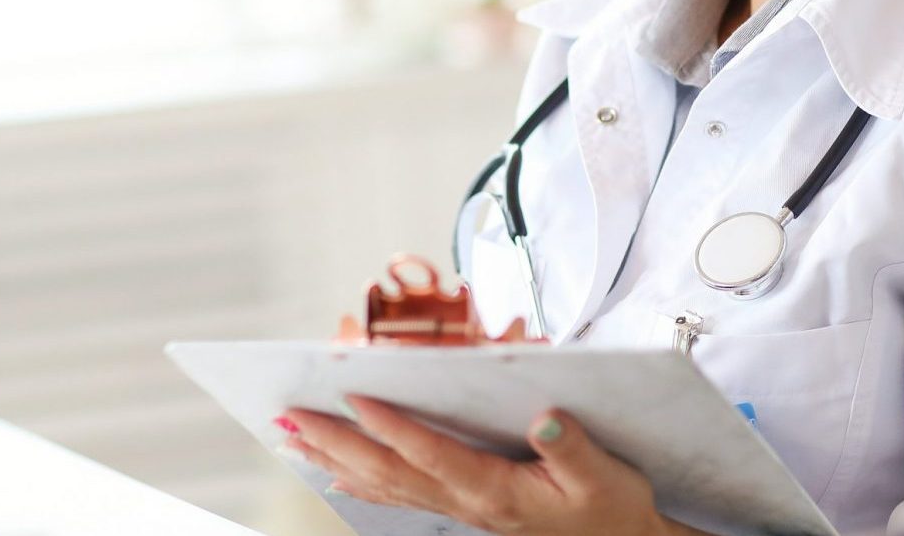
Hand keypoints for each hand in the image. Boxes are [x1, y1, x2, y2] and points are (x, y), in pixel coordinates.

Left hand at [275, 395, 670, 535]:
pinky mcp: (462, 507)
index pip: (432, 454)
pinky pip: (399, 494)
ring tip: (295, 437)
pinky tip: (335, 473)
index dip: (392, 426)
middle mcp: (467, 502)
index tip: (356, 396)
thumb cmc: (610, 507)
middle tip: (294, 416)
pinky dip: (361, 481)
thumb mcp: (604, 476)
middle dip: (337, 441)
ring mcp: (459, 508)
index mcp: (495, 490)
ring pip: (385, 483)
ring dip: (336, 458)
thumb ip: (572, 446)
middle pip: (389, 470)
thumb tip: (547, 416)